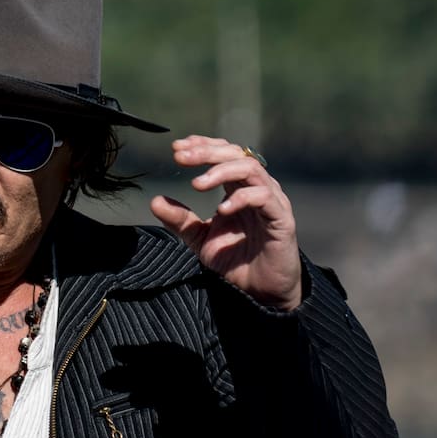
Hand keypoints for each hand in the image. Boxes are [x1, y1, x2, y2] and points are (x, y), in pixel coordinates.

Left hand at [151, 135, 302, 310]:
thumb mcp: (200, 239)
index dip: (202, 146)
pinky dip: (241, 199)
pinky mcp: (281, 218)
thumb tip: (155, 200)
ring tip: (196, 184)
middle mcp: (256, 188)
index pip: (224, 154)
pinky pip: (264, 197)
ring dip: (221, 171)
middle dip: (206, 152)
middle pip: (236, 154)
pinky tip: (221, 209)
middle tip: (181, 157)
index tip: (176, 149)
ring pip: (251, 169)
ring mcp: (271, 201)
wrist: (260, 291)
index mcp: (238, 188)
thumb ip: (181, 220)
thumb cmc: (235, 261)